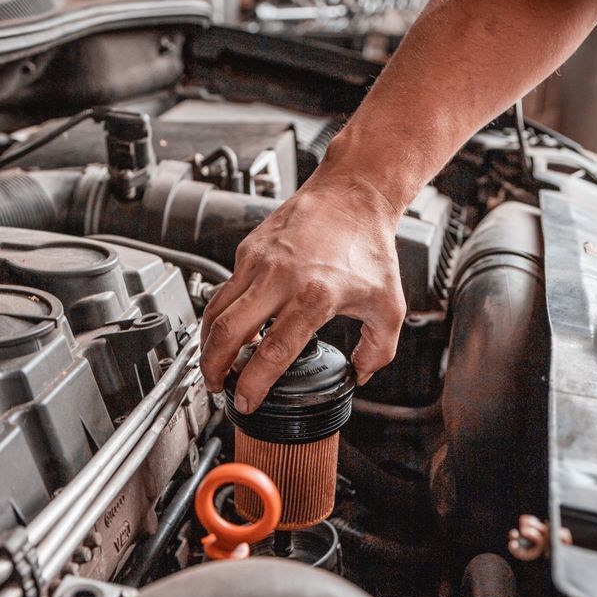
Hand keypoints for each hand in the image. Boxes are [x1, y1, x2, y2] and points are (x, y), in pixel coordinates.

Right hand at [200, 168, 405, 413]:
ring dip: (207, 343)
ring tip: (214, 364)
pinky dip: (219, 315)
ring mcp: (259, 262)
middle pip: (229, 332)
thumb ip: (379, 350)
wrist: (352, 195)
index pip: (273, 352)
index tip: (247, 402)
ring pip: (216, 310)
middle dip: (214, 368)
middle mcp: (280, 279)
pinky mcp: (248, 250)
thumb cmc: (368, 245)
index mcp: (315, 297)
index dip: (254, 384)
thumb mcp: (389, 305)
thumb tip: (359, 374)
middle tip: (217, 386)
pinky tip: (229, 329)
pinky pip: (225, 289)